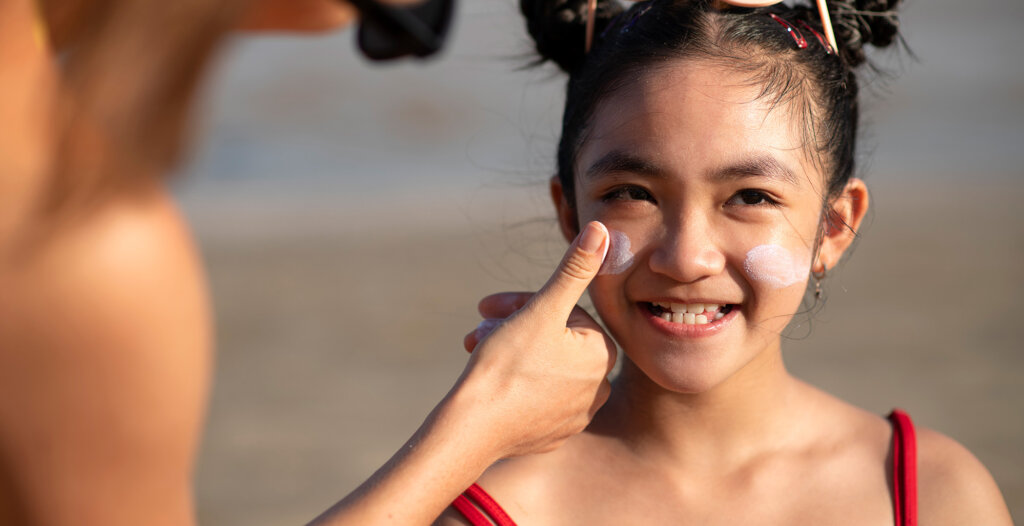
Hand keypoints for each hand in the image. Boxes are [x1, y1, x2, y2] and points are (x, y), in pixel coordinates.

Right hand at [452, 221, 616, 458]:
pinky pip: (534, 396)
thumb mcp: (542, 308)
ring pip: (541, 366)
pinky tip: (489, 383)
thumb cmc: (506, 366)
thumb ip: (574, 268)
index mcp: (602, 355)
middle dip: (513, 326)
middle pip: (551, 339)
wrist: (473, 429)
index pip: (564, 314)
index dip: (525, 303)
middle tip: (479, 327)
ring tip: (477, 351)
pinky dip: (514, 383)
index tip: (491, 306)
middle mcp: (599, 388)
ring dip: (509, 350)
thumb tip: (604, 230)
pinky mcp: (553, 434)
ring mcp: (576, 415)